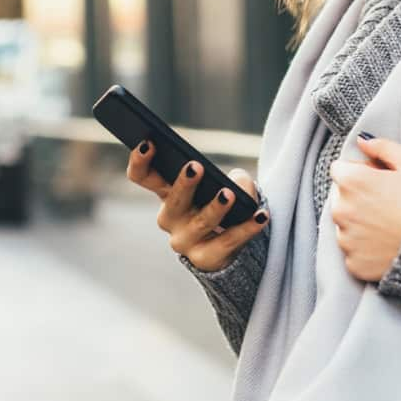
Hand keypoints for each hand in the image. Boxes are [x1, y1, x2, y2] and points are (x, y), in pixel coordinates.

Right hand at [126, 141, 268, 271]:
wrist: (228, 244)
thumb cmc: (219, 204)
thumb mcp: (223, 184)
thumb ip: (233, 179)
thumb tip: (238, 182)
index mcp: (166, 193)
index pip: (143, 177)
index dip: (140, 161)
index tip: (147, 143)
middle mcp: (170, 218)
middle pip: (173, 201)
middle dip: (184, 184)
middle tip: (195, 167)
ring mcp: (186, 241)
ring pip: (201, 223)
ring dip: (215, 208)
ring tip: (228, 194)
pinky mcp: (207, 258)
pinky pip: (229, 241)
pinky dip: (247, 228)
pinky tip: (261, 216)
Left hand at [329, 134, 400, 282]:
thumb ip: (382, 147)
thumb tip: (362, 141)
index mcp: (352, 181)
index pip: (340, 169)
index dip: (361, 172)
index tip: (380, 180)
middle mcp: (341, 210)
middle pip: (341, 198)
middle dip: (358, 198)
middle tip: (388, 203)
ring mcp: (346, 240)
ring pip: (346, 226)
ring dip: (360, 224)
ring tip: (390, 225)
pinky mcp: (354, 264)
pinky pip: (354, 252)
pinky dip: (367, 249)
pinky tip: (388, 244)